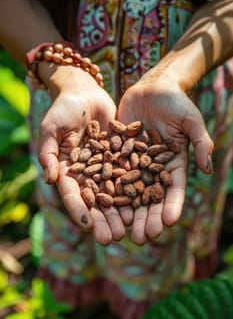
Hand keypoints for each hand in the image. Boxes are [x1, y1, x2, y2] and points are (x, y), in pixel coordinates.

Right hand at [37, 67, 125, 244]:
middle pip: (96, 200)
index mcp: (68, 170)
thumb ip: (49, 152)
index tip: (88, 227)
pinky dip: (137, 188)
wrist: (86, 92)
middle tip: (113, 238)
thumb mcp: (52, 127)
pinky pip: (130, 173)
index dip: (80, 210)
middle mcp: (88, 173)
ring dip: (122, 210)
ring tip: (131, 227)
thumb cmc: (64, 108)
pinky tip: (145, 201)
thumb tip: (49, 178)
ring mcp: (106, 166)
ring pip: (115, 192)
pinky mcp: (122, 156)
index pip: (73, 194)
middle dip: (104, 219)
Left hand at [117, 72, 213, 243]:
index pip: (174, 189)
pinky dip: (106, 187)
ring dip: (126, 210)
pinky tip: (101, 203)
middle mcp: (153, 166)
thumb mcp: (191, 120)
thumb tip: (207, 168)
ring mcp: (134, 161)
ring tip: (122, 229)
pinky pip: (111, 171)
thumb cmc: (177, 102)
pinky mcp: (118, 152)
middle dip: (147, 217)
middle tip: (143, 237)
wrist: (153, 88)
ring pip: (129, 189)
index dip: (172, 206)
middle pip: (150, 196)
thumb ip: (201, 142)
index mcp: (173, 163)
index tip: (169, 223)